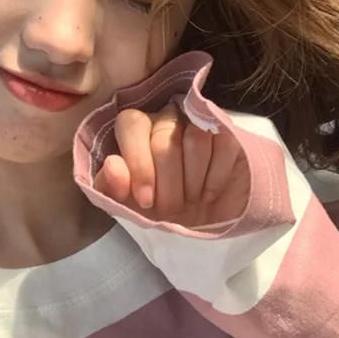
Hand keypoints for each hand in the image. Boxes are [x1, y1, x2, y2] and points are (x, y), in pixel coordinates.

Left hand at [93, 102, 249, 226]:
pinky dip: (215, 179)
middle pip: (165, 139)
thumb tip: (112, 166)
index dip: (138, 163)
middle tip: (171, 208)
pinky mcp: (228, 131)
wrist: (206, 219)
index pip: (132, 124)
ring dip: (192, 182)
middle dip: (168, 184)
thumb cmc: (162, 207)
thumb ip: (111, 187)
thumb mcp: (130, 205)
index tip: (146, 200)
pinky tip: (209, 194)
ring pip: (195, 139)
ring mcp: (200, 121)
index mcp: (137, 130)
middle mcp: (167, 118)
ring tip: (191, 199)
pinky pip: (222, 144)